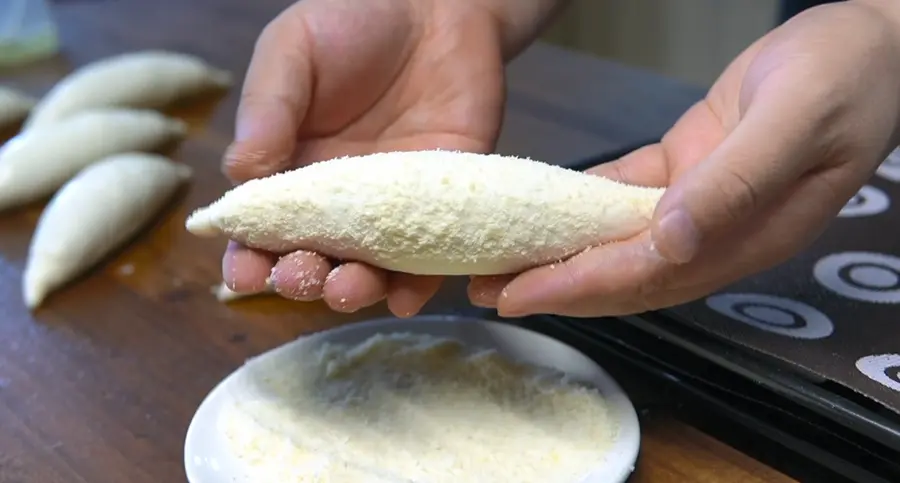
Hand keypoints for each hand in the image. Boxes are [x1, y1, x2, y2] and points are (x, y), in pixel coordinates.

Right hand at [221, 0, 507, 315]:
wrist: (440, 5)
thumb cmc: (355, 20)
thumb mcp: (294, 50)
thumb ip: (268, 107)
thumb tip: (241, 174)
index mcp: (292, 168)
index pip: (263, 229)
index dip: (249, 257)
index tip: (244, 272)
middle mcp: (340, 200)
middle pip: (313, 257)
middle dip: (300, 279)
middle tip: (300, 275)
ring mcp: (394, 208)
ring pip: (369, 268)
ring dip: (354, 289)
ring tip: (347, 287)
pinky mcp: (445, 205)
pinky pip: (432, 257)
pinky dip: (419, 284)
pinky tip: (405, 297)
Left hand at [471, 1, 899, 316]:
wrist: (873, 42)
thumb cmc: (847, 73)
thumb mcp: (796, 119)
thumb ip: (737, 182)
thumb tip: (672, 238)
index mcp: (749, 233)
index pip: (650, 273)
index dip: (582, 288)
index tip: (522, 297)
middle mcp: (721, 232)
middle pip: (627, 274)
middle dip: (557, 287)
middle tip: (489, 293)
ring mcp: (703, 205)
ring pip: (622, 244)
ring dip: (564, 256)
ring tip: (503, 265)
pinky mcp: (689, 171)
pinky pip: (627, 199)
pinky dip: (584, 209)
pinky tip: (544, 214)